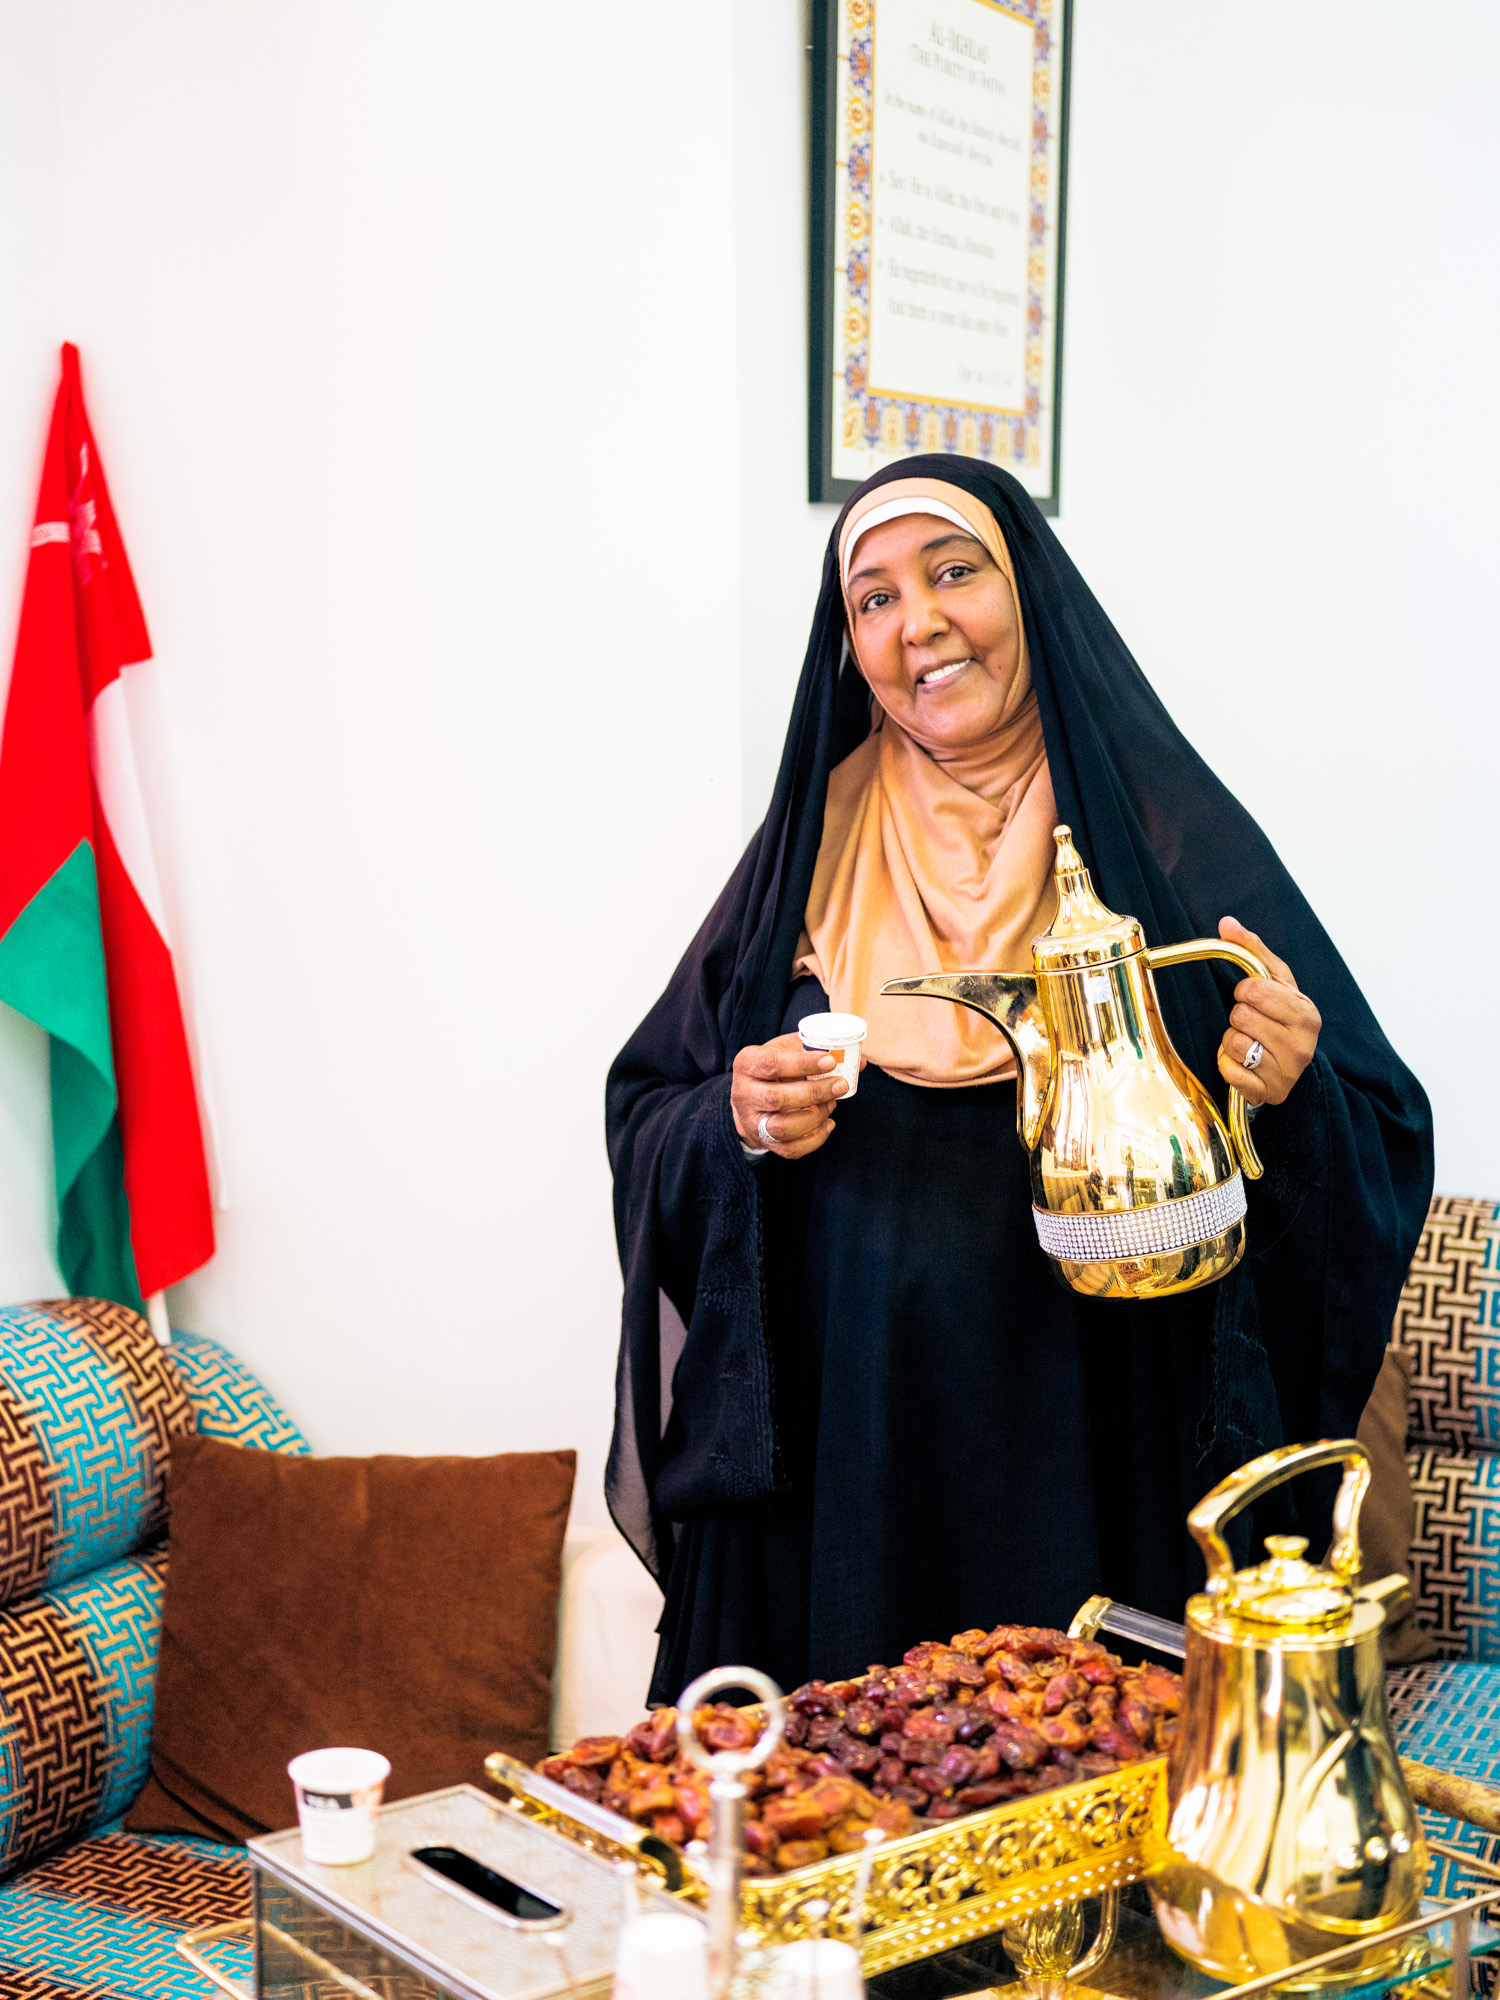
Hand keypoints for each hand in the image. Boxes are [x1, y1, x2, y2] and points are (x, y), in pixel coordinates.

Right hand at [731, 1033, 865, 1159]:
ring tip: (832, 1103)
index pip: (772, 1064)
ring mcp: (751, 1121)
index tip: (831, 1061)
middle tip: (841, 1085)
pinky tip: (829, 1123)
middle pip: (778, 1099)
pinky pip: (790, 1149)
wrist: (750, 1096)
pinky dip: (815, 1139)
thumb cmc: (775, 1067)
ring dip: (815, 1117)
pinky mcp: (763, 1141)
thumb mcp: (786, 1049)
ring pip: (783, 1128)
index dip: (803, 1064)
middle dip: (815, 1093)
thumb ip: (817, 1050)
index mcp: (747, 1063)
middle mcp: (743, 1093)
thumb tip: (859, 1062)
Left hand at [1215, 917, 1320, 1106]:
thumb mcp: (1274, 982)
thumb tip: (1227, 922)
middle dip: (1239, 1016)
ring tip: (1251, 1043)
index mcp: (1307, 1013)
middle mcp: (1302, 1046)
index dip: (1246, 991)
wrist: (1290, 1068)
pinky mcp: (1267, 1093)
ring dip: (1232, 1040)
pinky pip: (1227, 1068)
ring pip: (1232, 1042)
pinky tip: (1245, 1063)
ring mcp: (1286, 1073)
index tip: (1255, 998)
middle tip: (1254, 1023)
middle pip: (1240, 1015)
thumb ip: (1251, 950)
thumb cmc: (1280, 1018)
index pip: (1253, 989)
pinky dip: (1228, 1063)